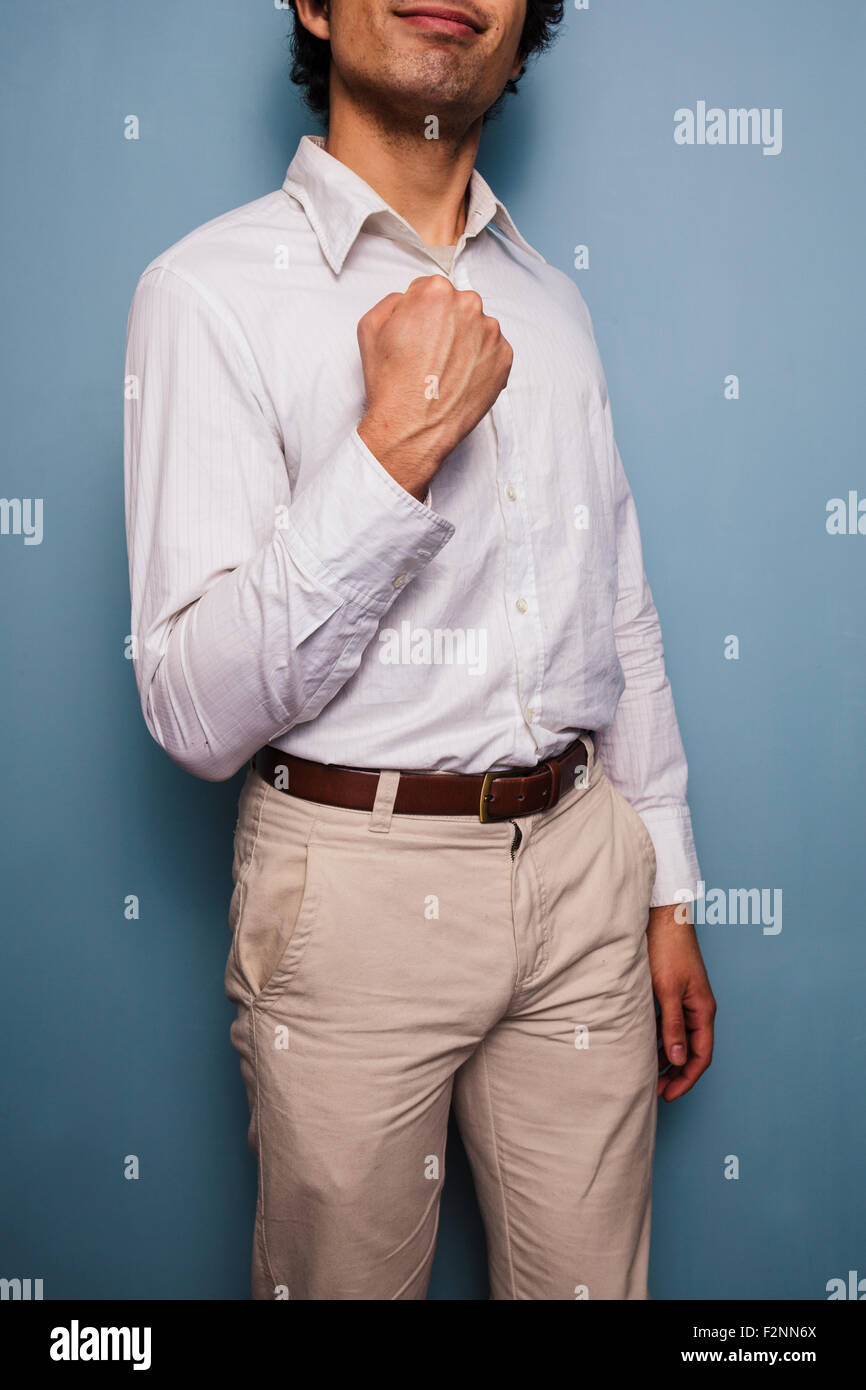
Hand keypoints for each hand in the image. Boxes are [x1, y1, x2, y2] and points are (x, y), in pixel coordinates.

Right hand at [356, 275, 513, 500]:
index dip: (421, 311)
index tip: (417, 333)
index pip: (432, 288)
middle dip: (446, 324)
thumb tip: (408, 300)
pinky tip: (460, 378)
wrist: (413, 429)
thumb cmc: (391, 383)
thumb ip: (392, 300)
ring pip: (477, 327)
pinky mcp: (504, 359)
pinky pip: (493, 350)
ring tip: (445, 369)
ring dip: (465, 341)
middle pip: (458, 305)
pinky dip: (480, 361)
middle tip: (430, 354)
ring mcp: (491, 333)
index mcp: (436, 291)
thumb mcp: (369, 327)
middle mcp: (469, 306)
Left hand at [646, 904, 715, 1101]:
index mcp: (703, 1010)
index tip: (668, 1095)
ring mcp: (687, 1000)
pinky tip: (644, 1044)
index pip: (701, 1056)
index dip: (686, 1079)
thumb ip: (673, 1026)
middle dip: (676, 1073)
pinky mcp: (674, 992)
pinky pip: (671, 1024)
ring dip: (667, 1057)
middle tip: (655, 1090)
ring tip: (648, 1072)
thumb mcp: (667, 991)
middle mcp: (699, 1008)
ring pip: (681, 1038)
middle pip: (692, 1051)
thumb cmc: (668, 950)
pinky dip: (660, 1038)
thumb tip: (678, 1059)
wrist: (664, 918)